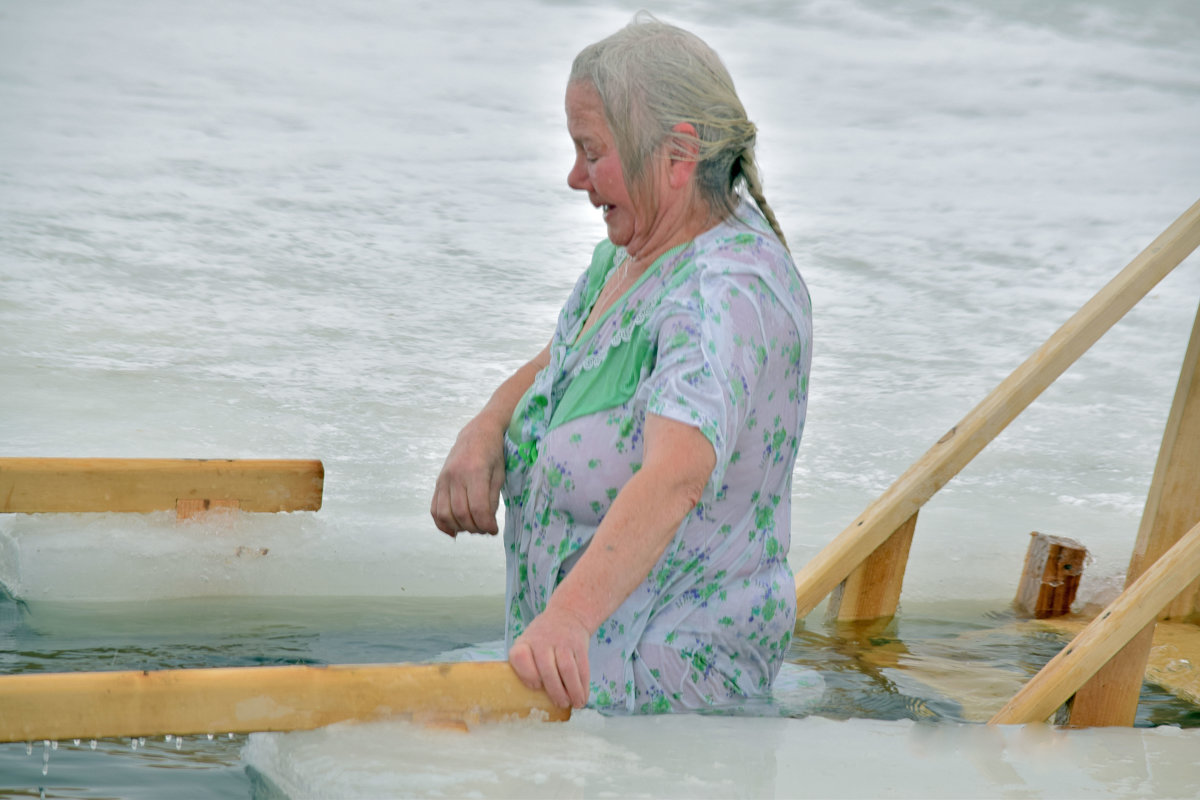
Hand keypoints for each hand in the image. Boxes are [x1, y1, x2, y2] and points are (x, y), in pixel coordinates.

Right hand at [430, 416, 505, 535]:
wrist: (477, 434)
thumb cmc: (493, 453)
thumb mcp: (499, 474)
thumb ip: (492, 498)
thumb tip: (486, 523)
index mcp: (475, 472)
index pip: (478, 508)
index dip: (486, 525)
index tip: (494, 530)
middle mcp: (455, 476)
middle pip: (461, 514)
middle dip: (475, 528)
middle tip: (485, 530)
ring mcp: (444, 479)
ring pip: (445, 514)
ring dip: (459, 528)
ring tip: (472, 527)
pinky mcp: (438, 483)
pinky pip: (434, 509)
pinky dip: (442, 524)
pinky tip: (454, 530)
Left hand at [509, 605, 590, 708]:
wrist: (567, 615)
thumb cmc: (543, 639)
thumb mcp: (528, 644)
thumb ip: (527, 666)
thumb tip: (537, 698)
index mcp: (525, 643)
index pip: (519, 658)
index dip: (527, 675)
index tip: (537, 686)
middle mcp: (542, 641)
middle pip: (547, 669)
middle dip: (555, 691)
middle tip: (561, 705)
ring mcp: (563, 642)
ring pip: (568, 669)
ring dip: (573, 690)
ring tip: (575, 704)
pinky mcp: (580, 645)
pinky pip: (583, 668)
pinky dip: (584, 685)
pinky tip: (583, 696)